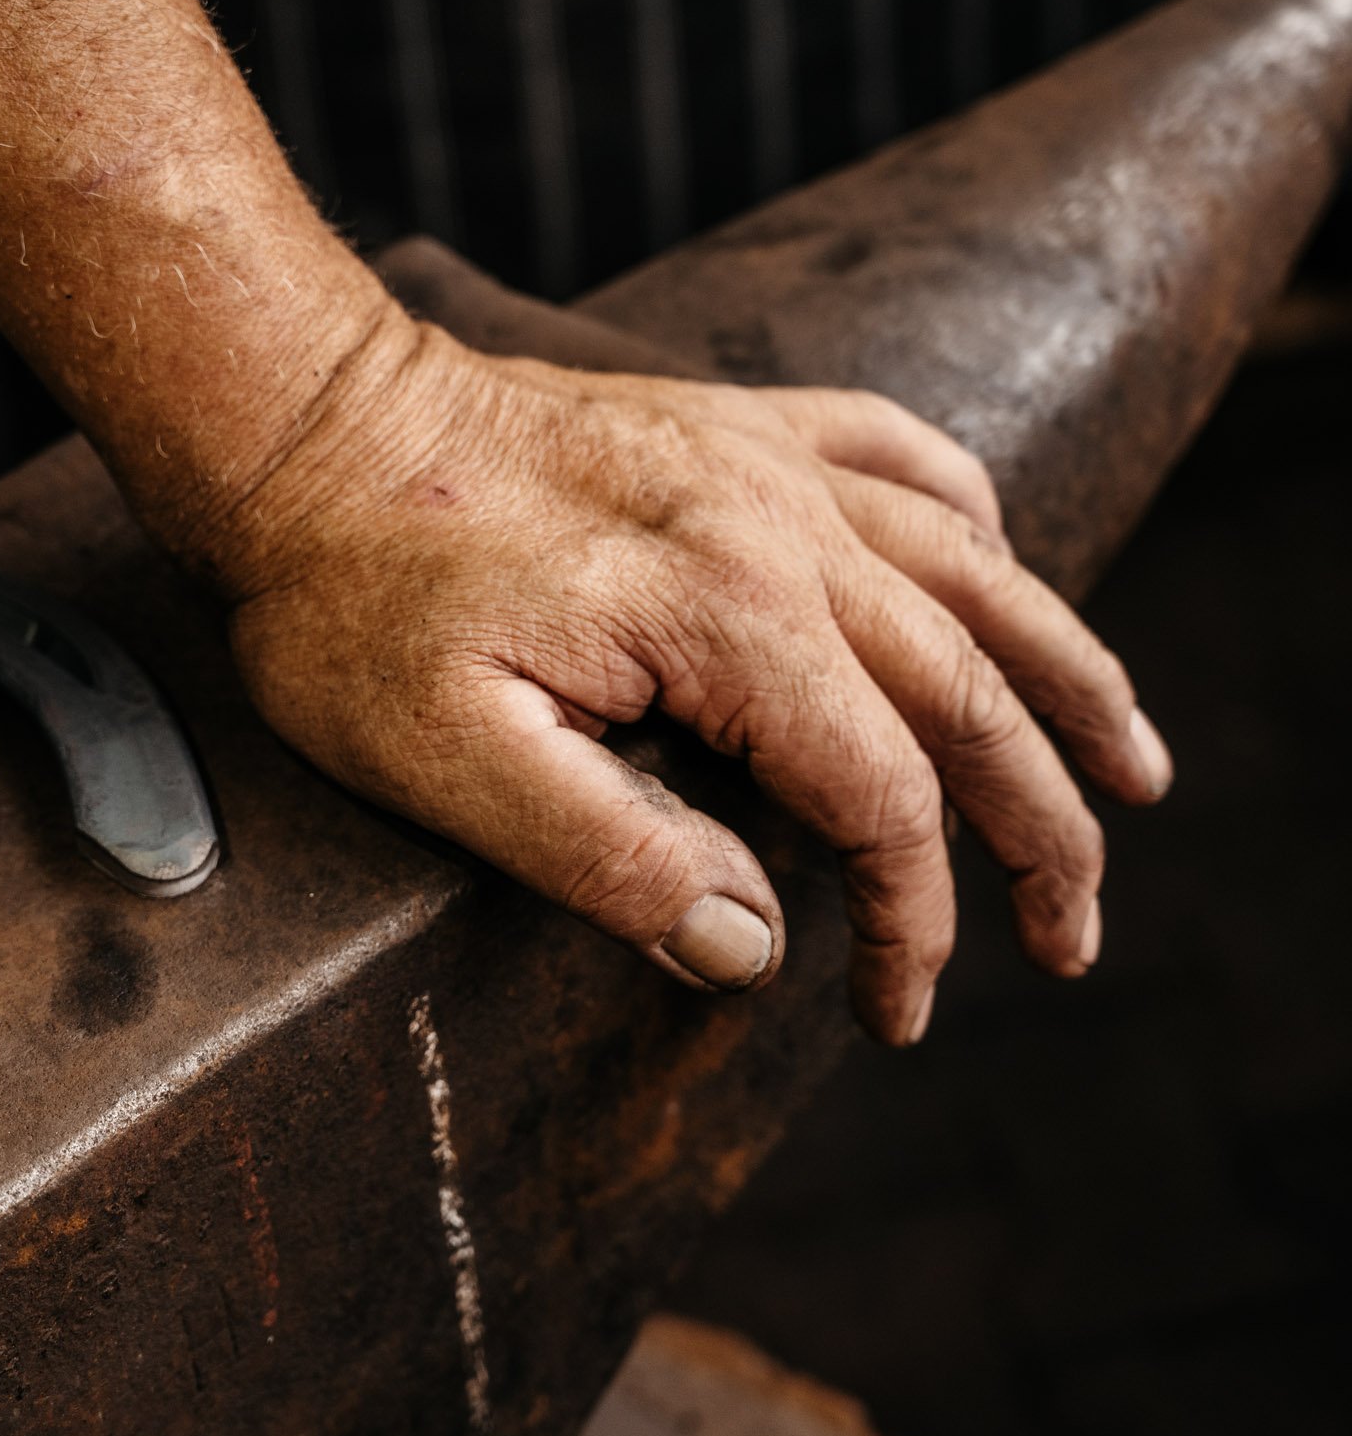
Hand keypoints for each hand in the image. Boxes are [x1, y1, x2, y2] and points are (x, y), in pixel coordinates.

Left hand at [206, 318, 1172, 1044]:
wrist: (299, 423)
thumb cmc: (350, 597)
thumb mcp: (446, 757)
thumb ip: (613, 858)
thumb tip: (757, 945)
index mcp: (729, 616)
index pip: (881, 799)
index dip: (911, 922)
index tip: (899, 1011)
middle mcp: (782, 524)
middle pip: (973, 692)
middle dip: (1043, 831)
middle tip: (1073, 939)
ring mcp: (766, 461)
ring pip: (977, 575)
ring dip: (1070, 678)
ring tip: (1136, 771)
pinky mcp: (732, 427)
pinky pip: (901, 456)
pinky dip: (972, 523)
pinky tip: (998, 562)